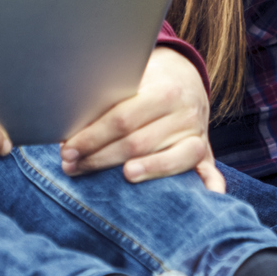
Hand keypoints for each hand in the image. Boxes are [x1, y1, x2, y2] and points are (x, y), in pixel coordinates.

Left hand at [60, 46, 220, 190]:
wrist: (184, 80)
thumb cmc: (145, 85)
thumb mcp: (130, 82)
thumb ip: (107, 101)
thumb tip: (67, 119)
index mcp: (163, 90)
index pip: (122, 119)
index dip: (91, 137)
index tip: (66, 150)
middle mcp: (184, 112)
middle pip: (139, 142)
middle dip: (100, 157)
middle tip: (72, 166)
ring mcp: (197, 134)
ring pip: (172, 159)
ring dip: (145, 171)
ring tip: (119, 177)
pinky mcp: (206, 152)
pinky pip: (209, 170)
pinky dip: (210, 184)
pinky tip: (206, 195)